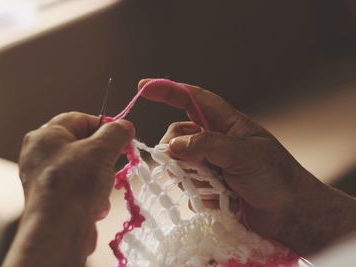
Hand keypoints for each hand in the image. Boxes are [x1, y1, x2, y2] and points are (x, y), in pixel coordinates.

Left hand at [19, 112, 133, 217]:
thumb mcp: (102, 149)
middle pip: (81, 145)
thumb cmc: (76, 184)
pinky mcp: (51, 199)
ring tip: (102, 190)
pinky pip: (77, 188)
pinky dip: (90, 195)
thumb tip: (125, 126)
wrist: (59, 231)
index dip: (103, 125)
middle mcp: (39, 155)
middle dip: (102, 157)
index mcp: (45, 136)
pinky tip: (95, 206)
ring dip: (99, 179)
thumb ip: (116, 132)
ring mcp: (44, 178)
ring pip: (82, 168)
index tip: (121, 136)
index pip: (78, 119)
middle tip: (113, 163)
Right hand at [138, 79, 355, 254]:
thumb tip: (173, 146)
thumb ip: (207, 145)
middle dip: (174, 147)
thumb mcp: (243, 154)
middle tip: (178, 162)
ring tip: (206, 186)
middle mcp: (216, 142)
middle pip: (179, 134)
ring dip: (186, 175)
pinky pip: (190, 187)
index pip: (192, 100)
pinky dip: (197, 194)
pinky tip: (215, 201)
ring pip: (181, 162)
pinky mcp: (211, 188)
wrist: (290, 214)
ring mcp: (212, 165)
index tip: (142, 88)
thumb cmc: (275, 177)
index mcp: (227, 124)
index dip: (168, 91)